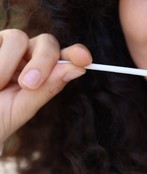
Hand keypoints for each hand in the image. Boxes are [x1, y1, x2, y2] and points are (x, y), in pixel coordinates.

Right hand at [0, 29, 91, 143]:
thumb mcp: (22, 108)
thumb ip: (47, 88)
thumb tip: (78, 69)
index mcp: (43, 73)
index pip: (65, 59)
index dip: (76, 54)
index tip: (83, 59)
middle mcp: (27, 57)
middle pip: (47, 43)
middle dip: (43, 62)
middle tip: (28, 85)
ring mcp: (5, 48)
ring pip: (18, 38)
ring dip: (7, 65)